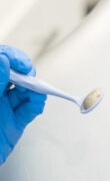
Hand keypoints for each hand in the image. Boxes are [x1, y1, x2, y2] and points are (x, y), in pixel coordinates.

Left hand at [0, 45, 45, 165]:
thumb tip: (3, 60)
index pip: (2, 62)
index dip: (12, 58)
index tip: (20, 64)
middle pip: (17, 76)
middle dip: (27, 75)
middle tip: (30, 78)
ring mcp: (4, 108)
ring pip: (26, 92)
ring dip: (34, 91)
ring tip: (36, 93)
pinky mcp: (14, 123)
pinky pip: (29, 110)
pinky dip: (36, 105)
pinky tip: (35, 104)